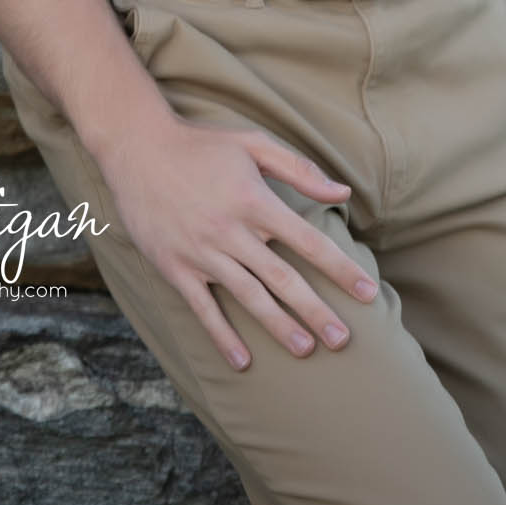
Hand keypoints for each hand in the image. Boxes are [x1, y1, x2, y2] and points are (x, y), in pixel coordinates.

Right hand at [98, 112, 378, 371]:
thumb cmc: (201, 144)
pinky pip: (203, 308)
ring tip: (307, 350)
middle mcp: (231, 231)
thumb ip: (299, 169)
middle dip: (316, 311)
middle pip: (282, 279)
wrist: (138, 148)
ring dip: (279, 327)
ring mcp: (202, 253)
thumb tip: (342, 193)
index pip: (307, 241)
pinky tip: (242, 361)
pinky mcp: (175, 268)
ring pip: (248, 298)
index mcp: (254, 200)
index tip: (368, 292)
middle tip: (343, 340)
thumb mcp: (252, 143)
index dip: (340, 268)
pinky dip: (222, 336)